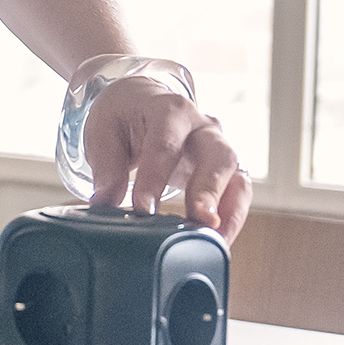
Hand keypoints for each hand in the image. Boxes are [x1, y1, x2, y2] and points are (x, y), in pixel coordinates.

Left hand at [83, 76, 251, 243]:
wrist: (141, 102)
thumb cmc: (124, 117)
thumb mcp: (104, 132)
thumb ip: (106, 168)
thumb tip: (105, 204)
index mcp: (170, 109)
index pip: (166, 144)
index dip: (155, 179)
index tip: (142, 210)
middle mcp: (203, 127)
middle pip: (218, 156)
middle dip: (210, 191)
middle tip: (197, 221)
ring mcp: (219, 149)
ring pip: (238, 178)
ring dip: (229, 213)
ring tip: (212, 242)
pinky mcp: (226, 171)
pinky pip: (239, 195)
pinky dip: (232, 220)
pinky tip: (215, 242)